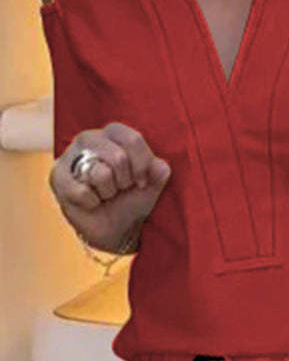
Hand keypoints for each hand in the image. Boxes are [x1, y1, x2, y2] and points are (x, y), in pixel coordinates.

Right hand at [49, 122, 170, 252]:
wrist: (115, 227)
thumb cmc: (132, 197)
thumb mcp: (153, 184)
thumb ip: (159, 172)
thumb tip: (159, 166)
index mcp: (114, 132)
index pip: (133, 139)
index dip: (142, 166)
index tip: (142, 182)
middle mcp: (89, 137)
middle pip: (118, 157)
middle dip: (125, 181)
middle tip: (120, 188)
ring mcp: (69, 156)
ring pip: (100, 174)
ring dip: (108, 192)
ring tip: (105, 193)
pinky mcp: (57, 177)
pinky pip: (82, 192)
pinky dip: (93, 203)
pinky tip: (91, 202)